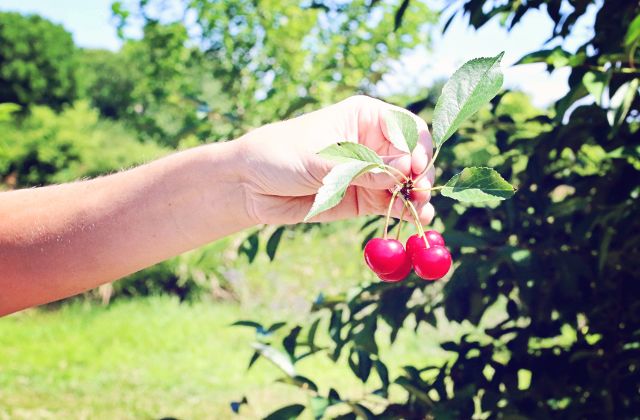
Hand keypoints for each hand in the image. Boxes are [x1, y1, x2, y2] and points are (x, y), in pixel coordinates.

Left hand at [237, 95, 435, 224]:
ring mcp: (370, 172)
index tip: (414, 167)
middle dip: (419, 174)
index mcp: (365, 117)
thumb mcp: (322, 158)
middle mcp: (373, 143)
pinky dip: (404, 211)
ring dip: (416, 196)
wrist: (251, 185)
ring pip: (405, 183)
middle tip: (419, 192)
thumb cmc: (281, 154)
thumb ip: (363, 167)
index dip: (417, 146)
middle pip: (412, 157)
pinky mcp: (364, 198)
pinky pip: (391, 203)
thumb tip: (404, 172)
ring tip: (421, 211)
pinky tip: (415, 218)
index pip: (406, 128)